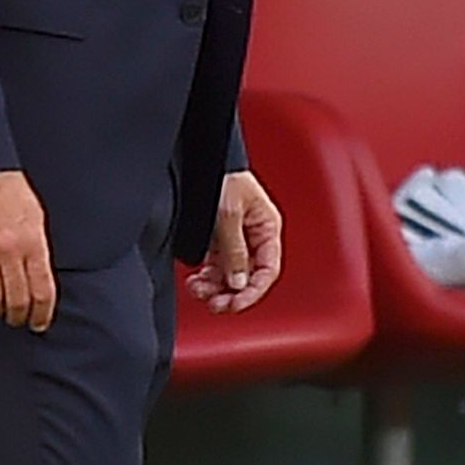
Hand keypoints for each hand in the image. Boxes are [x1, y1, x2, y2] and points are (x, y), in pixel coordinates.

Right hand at [0, 169, 55, 330]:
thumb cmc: (9, 187)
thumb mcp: (36, 217)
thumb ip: (38, 250)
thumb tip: (41, 279)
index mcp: (32, 242)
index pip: (41, 291)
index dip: (41, 313)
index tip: (40, 322)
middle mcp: (8, 249)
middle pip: (16, 300)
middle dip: (20, 316)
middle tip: (20, 320)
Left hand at [186, 168, 281, 313]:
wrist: (202, 159)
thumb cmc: (221, 176)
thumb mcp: (228, 214)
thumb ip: (234, 250)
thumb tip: (239, 283)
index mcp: (267, 228)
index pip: (267, 270)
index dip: (253, 291)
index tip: (236, 304)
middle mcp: (254, 236)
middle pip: (248, 277)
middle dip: (231, 293)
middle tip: (216, 304)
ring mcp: (237, 238)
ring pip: (230, 275)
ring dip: (216, 288)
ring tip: (199, 291)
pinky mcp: (219, 238)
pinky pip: (217, 266)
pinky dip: (207, 277)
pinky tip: (196, 281)